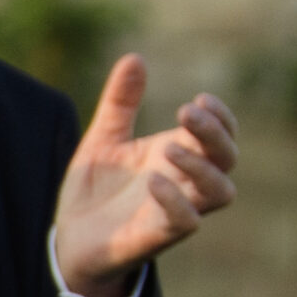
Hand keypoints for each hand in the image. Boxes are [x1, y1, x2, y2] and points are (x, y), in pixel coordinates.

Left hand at [52, 56, 238, 296]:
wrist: (69, 240)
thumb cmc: (96, 191)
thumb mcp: (103, 138)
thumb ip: (120, 102)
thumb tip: (135, 57)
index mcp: (178, 156)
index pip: (223, 136)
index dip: (222, 117)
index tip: (201, 99)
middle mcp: (185, 183)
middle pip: (228, 158)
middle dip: (215, 133)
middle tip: (186, 112)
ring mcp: (175, 209)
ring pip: (222, 192)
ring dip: (203, 167)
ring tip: (168, 148)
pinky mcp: (157, 235)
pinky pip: (188, 222)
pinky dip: (176, 200)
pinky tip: (153, 180)